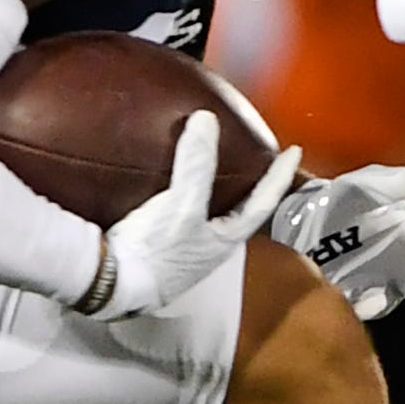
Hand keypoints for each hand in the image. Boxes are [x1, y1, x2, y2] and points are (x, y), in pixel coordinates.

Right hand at [87, 112, 301, 320]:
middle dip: (251, 183)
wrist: (109, 284)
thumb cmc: (156, 252)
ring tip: (218, 161)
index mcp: (226, 238)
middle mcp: (210, 244)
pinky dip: (184, 190)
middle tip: (258, 156)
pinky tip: (171, 178)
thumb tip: (207, 119)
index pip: (264, 201)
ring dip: (217, 187)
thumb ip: (197, 165)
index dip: (280, 176)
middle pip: (241, 208)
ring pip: (211, 210)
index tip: (295, 151)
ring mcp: (184, 248)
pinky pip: (180, 209)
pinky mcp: (157, 245)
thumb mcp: (182, 205)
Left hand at [271, 160, 404, 326]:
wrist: (295, 216)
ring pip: (389, 303)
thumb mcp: (370, 183)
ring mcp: (376, 286)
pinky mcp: (348, 300)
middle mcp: (402, 266)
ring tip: (365, 296)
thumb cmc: (342, 197)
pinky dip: (353, 305)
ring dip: (380, 302)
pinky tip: (342, 292)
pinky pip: (356, 311)